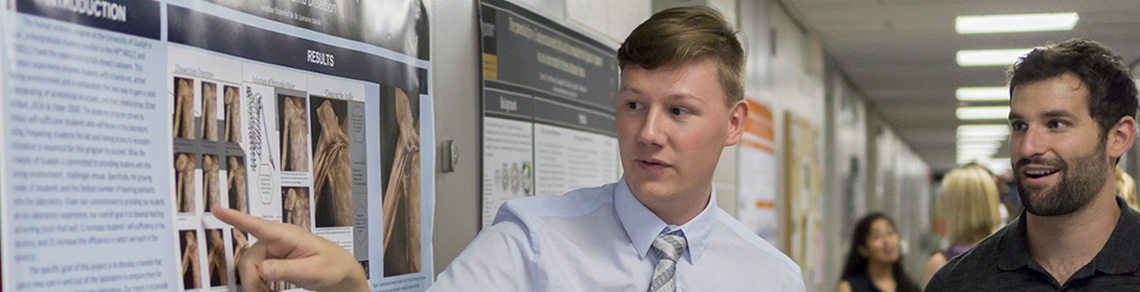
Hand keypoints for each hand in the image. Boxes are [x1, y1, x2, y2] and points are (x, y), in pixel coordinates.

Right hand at [211, 206, 367, 291]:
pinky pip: (256, 273)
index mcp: (287, 235)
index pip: (258, 225)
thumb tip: (262, 268)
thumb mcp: (312, 270)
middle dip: (251, 279)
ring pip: (250, 267)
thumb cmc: (333, 266)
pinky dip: (259, 285)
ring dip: (254, 284)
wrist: (340, 272)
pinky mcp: (273, 262)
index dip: (236, 218)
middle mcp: (277, 240)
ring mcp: (274, 251)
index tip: (217, 210)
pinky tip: (267, 291)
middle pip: (249, 258)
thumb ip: (286, 269)